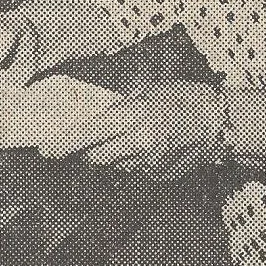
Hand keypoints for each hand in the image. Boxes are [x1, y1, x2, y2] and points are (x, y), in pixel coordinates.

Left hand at [38, 74, 224, 178]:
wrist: (218, 122)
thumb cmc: (185, 98)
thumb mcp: (149, 90)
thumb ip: (119, 104)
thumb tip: (91, 114)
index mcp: (134, 116)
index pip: (87, 134)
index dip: (63, 144)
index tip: (47, 148)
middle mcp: (140, 142)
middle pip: (96, 156)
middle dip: (89, 149)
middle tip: (92, 139)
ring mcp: (150, 162)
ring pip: (114, 165)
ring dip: (114, 154)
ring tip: (133, 136)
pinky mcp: (159, 175)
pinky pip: (134, 170)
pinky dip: (134, 160)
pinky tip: (150, 147)